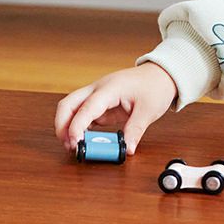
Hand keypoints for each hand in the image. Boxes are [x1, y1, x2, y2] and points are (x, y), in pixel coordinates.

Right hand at [55, 62, 176, 155]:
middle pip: (68, 104)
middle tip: (69, 146)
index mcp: (111, 88)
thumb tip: (127, 149)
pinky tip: (84, 140)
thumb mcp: (149, 110)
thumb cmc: (155, 86)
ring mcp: (97, 95)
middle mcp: (99, 89)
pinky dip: (79, 127)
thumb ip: (135, 130)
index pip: (86, 107)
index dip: (77, 126)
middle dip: (62, 126)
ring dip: (68, 127)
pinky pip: (83, 115)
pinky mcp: (100, 103)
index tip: (75, 144)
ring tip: (76, 147)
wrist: (162, 74)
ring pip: (71, 109)